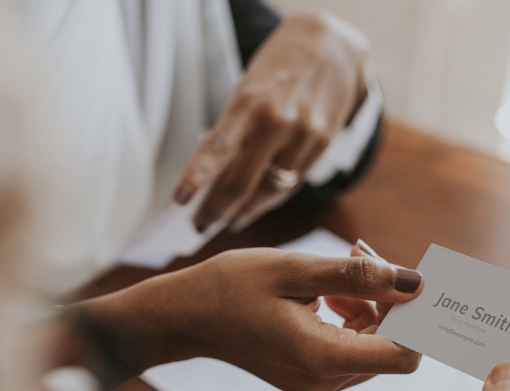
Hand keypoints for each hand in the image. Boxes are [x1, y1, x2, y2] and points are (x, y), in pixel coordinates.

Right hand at [66, 245, 421, 390]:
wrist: (184, 317)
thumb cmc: (232, 286)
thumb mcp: (297, 269)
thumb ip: (360, 276)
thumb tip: (417, 282)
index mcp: (323, 357)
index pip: (405, 354)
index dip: (416, 318)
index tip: (405, 280)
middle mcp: (324, 382)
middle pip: (391, 350)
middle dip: (389, 304)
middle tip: (362, 258)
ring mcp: (316, 386)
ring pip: (372, 349)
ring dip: (368, 309)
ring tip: (335, 274)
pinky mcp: (309, 381)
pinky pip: (349, 352)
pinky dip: (350, 322)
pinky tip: (325, 294)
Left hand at [173, 12, 369, 233]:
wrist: (330, 46)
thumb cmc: (276, 73)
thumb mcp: (248, 92)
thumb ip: (234, 133)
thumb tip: (214, 184)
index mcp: (248, 102)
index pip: (215, 148)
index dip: (196, 177)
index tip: (179, 201)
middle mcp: (277, 120)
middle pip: (242, 183)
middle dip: (218, 211)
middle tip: (200, 226)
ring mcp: (304, 135)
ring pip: (269, 192)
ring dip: (245, 212)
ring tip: (228, 222)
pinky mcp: (324, 144)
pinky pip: (292, 184)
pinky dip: (271, 199)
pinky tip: (255, 206)